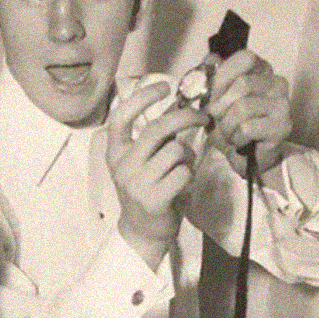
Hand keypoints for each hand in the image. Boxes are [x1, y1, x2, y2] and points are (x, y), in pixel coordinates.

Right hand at [107, 81, 207, 269]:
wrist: (142, 231)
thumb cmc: (147, 189)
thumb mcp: (143, 160)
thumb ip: (156, 136)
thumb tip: (179, 103)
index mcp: (115, 151)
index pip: (121, 116)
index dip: (142, 98)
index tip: (163, 86)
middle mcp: (122, 165)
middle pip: (158, 129)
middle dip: (185, 117)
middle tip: (203, 116)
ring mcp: (136, 183)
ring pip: (175, 151)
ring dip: (188, 156)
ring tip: (183, 167)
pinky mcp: (153, 198)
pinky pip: (183, 172)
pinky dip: (189, 175)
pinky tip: (182, 183)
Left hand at [204, 50, 290, 174]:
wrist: (243, 156)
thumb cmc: (230, 123)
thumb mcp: (214, 98)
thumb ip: (212, 77)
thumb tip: (210, 59)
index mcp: (261, 70)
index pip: (246, 58)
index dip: (224, 76)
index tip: (215, 95)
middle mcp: (277, 82)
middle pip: (243, 83)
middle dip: (222, 106)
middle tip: (219, 119)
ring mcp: (283, 104)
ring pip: (243, 107)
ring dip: (227, 125)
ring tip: (228, 132)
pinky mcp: (283, 126)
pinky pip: (248, 128)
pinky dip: (236, 138)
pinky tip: (240, 141)